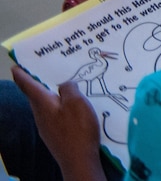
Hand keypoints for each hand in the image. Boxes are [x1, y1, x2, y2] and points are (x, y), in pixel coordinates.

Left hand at [11, 66, 106, 180]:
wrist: (78, 159)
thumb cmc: (78, 129)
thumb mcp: (77, 102)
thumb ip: (69, 88)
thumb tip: (64, 85)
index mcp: (43, 103)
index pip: (28, 85)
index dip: (21, 75)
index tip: (16, 66)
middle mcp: (40, 114)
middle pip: (35, 95)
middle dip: (37, 83)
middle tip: (43, 70)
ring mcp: (46, 126)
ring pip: (44, 105)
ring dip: (49, 94)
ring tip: (59, 86)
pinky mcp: (54, 134)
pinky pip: (52, 115)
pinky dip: (57, 106)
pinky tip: (68, 107)